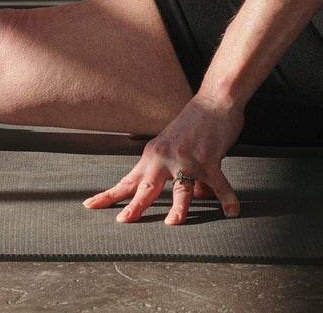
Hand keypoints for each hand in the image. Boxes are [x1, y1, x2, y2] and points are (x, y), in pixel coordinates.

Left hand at [85, 96, 244, 224]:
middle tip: (123, 221)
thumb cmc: (193, 123)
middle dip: (134, 206)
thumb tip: (193, 196)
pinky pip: (219, 184)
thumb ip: (175, 173)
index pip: (127, 180)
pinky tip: (232, 211)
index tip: (90, 205)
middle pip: (146, 187)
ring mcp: (187, 160)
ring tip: (173, 223)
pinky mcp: (209, 160)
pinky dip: (226, 198)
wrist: (213, 100)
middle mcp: (166, 158)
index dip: (109, 195)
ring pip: (181, 189)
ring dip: (178, 208)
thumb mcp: (174, 147)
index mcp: (152, 156)